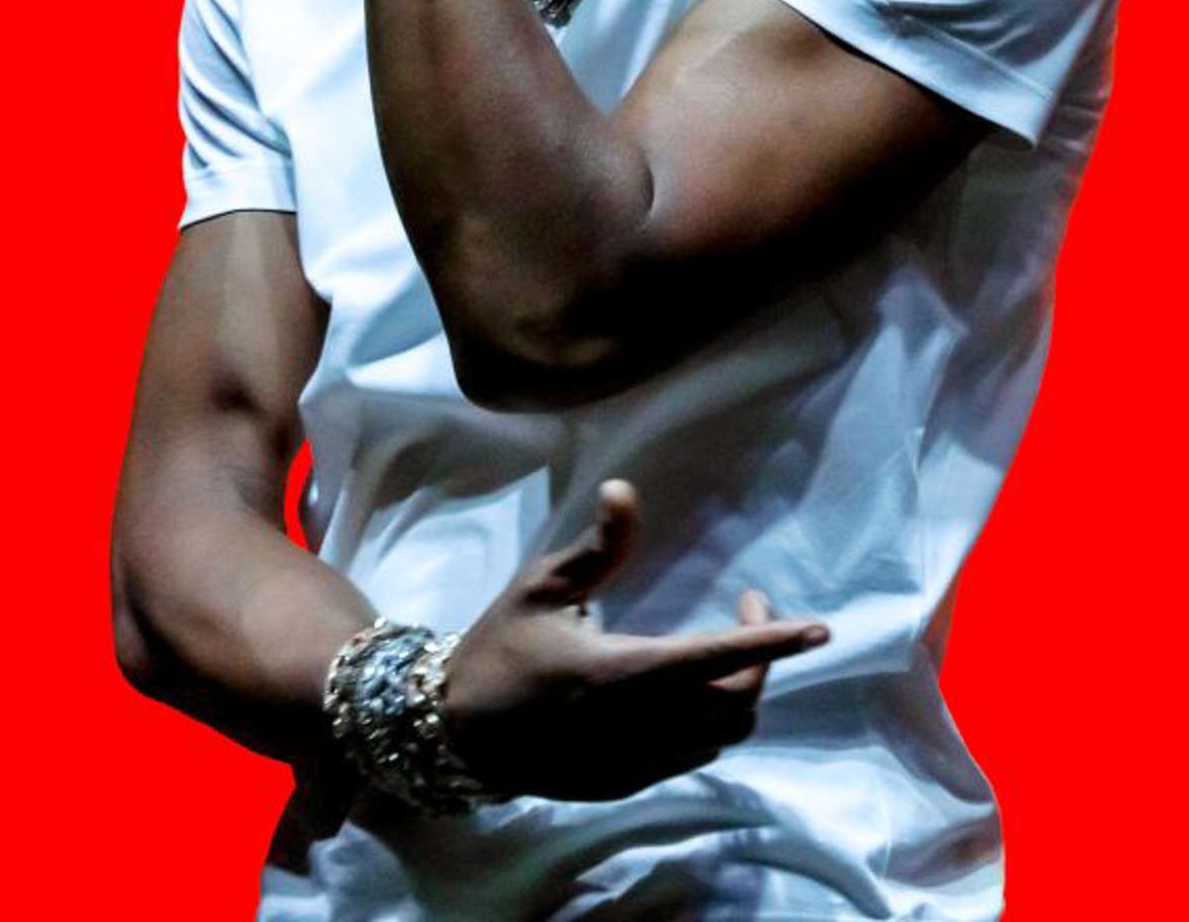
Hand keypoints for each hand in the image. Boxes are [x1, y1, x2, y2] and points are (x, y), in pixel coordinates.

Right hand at [443, 480, 828, 801]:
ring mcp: (634, 765)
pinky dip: (713, 721)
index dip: (772, 644)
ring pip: (721, 737)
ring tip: (728, 647)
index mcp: (616, 673)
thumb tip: (626, 491)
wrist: (456, 732)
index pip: (714, 660)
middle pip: (732, 703)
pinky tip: (694, 687)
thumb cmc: (500, 646)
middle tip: (749, 611)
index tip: (819, 628)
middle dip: (760, 659)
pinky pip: (695, 756)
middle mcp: (634, 729)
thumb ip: (597, 548)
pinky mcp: (627, 784)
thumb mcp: (541, 587)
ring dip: (740, 691)